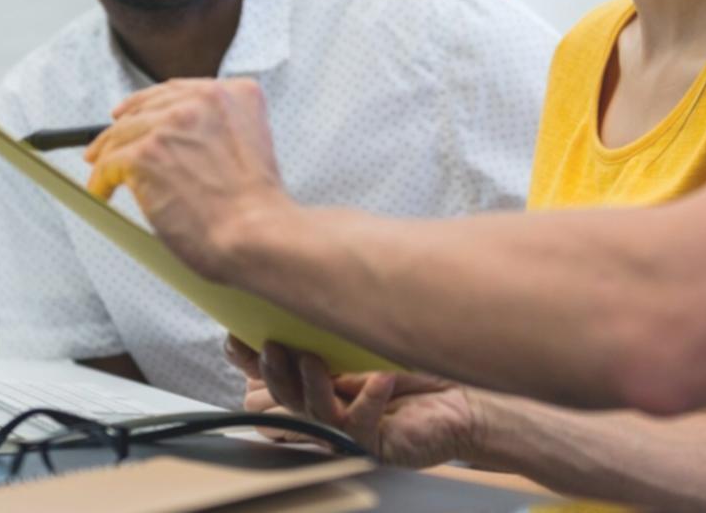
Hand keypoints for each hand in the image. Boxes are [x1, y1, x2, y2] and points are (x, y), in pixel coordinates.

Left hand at [84, 78, 290, 279]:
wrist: (256, 233)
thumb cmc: (258, 208)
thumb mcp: (252, 145)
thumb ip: (220, 131)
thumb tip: (182, 143)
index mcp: (234, 95)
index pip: (177, 91)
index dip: (149, 104)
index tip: (133, 113)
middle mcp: (202, 101)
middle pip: (145, 108)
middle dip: (123, 127)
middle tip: (107, 144)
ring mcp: (170, 126)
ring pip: (122, 134)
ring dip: (107, 155)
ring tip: (99, 170)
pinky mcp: (145, 154)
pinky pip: (110, 163)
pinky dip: (101, 180)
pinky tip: (101, 191)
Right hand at [227, 335, 477, 467]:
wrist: (469, 397)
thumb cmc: (424, 361)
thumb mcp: (375, 328)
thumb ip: (340, 312)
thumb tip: (313, 260)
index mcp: (321, 377)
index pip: (274, 370)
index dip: (251, 358)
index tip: (236, 335)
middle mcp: (329, 405)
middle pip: (285, 395)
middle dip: (273, 371)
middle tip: (270, 345)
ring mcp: (350, 429)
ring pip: (314, 412)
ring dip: (310, 384)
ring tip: (312, 358)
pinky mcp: (376, 444)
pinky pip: (361, 424)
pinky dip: (369, 397)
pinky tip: (379, 378)